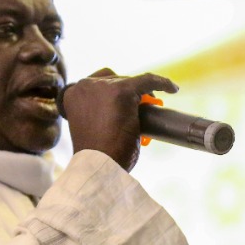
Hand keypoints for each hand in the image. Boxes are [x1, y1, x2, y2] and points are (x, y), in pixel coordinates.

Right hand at [59, 68, 177, 170]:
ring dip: (142, 90)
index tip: (124, 102)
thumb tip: (122, 110)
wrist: (99, 166)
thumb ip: (98, 113)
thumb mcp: (90, 127)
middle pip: (113, 78)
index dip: (112, 90)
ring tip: (152, 104)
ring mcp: (102, 87)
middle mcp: (84, 86)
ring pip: (130, 80)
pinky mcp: (123, 90)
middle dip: (128, 90)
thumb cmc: (97, 156)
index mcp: (71, 94)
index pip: (96, 84)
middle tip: (141, 106)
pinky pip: (147, 80)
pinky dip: (161, 83)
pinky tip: (172, 89)